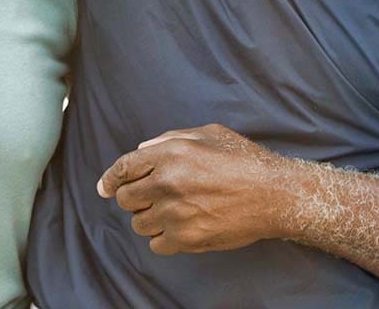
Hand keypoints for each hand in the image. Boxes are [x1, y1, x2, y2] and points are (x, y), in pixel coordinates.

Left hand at [97, 123, 289, 254]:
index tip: (104, 187)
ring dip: (149, 218)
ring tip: (170, 212)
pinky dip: (163, 239)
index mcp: (171, 153)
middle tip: (149, 197)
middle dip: (133, 197)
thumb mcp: (208, 134)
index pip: (124, 167)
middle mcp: (168, 182)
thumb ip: (170, 139)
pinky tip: (178, 228)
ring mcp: (176, 213)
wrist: (274, 194)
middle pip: (126, 198)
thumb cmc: (244, 160)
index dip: (110, 178)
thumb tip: (142, 150)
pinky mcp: (187, 238)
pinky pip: (157, 245)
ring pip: (139, 224)